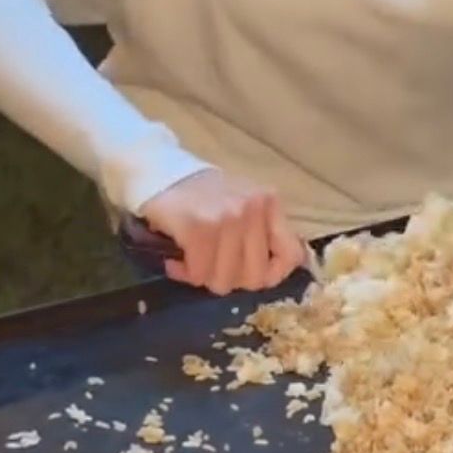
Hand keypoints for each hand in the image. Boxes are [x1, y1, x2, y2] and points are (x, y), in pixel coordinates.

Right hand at [138, 170, 306, 294]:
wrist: (161, 172)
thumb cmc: (204, 194)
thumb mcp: (244, 205)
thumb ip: (261, 233)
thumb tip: (271, 274)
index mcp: (269, 203)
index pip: (291, 255)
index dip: (273, 275)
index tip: (250, 275)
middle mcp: (253, 208)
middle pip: (255, 277)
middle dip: (231, 280)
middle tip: (212, 268)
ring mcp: (227, 217)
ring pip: (225, 279)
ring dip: (205, 277)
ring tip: (193, 262)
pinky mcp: (198, 227)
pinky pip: (200, 272)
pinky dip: (186, 273)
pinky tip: (177, 262)